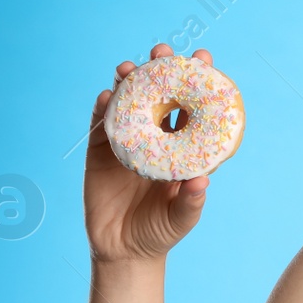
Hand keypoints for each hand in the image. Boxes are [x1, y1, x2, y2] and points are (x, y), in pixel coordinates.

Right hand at [83, 42, 215, 264]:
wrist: (123, 251)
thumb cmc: (160, 232)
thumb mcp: (181, 218)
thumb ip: (191, 201)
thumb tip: (203, 181)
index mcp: (180, 146)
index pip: (191, 106)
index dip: (197, 82)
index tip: (203, 57)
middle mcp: (155, 137)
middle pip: (158, 94)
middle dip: (160, 69)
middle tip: (162, 50)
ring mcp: (126, 141)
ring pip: (127, 102)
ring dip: (128, 81)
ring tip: (130, 67)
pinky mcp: (100, 151)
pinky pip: (100, 124)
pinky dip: (103, 108)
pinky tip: (107, 95)